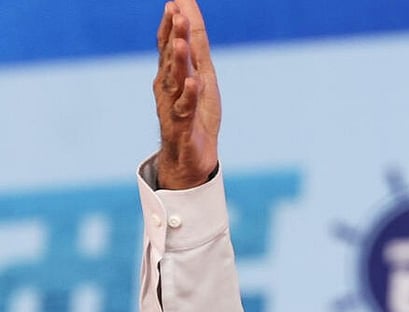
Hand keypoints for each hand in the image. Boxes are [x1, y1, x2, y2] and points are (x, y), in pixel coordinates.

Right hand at [153, 0, 220, 188]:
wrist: (190, 158)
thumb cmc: (195, 114)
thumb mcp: (200, 77)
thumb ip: (195, 47)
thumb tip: (189, 14)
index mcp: (170, 76)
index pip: (168, 45)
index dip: (171, 25)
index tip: (174, 3)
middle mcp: (168, 88)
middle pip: (171, 58)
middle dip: (174, 35)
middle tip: (176, 13)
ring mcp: (174, 106)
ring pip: (176, 81)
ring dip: (178, 61)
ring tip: (181, 42)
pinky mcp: (184, 126)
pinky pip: (186, 109)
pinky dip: (190, 95)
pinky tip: (193, 82)